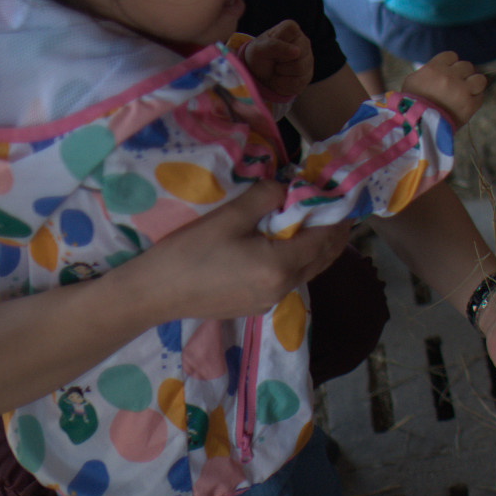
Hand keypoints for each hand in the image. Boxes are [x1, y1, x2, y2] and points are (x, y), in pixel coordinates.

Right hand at [132, 182, 349, 320]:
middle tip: (339, 207)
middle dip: (335, 232)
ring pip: (308, 271)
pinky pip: (290, 280)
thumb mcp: (229, 217)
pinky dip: (300, 260)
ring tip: (320, 221)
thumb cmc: (188, 253)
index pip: (324, 238)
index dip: (337, 216)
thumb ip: (265, 198)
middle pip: (322, 258)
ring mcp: (269, 302)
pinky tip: (291, 244)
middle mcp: (282, 289)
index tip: (343, 196)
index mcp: (280, 266)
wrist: (152, 294)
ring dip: (318, 247)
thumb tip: (287, 188)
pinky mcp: (255, 306)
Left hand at [243, 19, 313, 104]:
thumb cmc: (258, 57)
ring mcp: (308, 59)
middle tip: (274, 59)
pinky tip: (280, 77)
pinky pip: (298, 82)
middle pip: (298, 52)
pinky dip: (284, 83)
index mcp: (291, 29)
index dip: (278, 42)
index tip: (270, 46)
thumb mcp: (257, 49)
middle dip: (280, 59)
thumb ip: (274, 45)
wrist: (258, 76)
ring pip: (300, 68)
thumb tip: (297, 52)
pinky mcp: (308, 75)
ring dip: (282, 72)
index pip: (291, 31)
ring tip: (277, 68)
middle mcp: (304, 41)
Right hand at [403, 51, 488, 125]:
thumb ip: (430, 70)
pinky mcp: (469, 106)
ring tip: (466, 93)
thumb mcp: (414, 80)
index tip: (446, 74)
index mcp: (434, 68)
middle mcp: (449, 77)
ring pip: (480, 79)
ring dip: (474, 85)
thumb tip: (443, 66)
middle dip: (462, 75)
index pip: (452, 56)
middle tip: (455, 86)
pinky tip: (465, 104)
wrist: (416, 127)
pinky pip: (480, 96)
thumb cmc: (412, 104)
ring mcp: (461, 91)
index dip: (450, 65)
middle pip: (467, 66)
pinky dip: (475, 99)